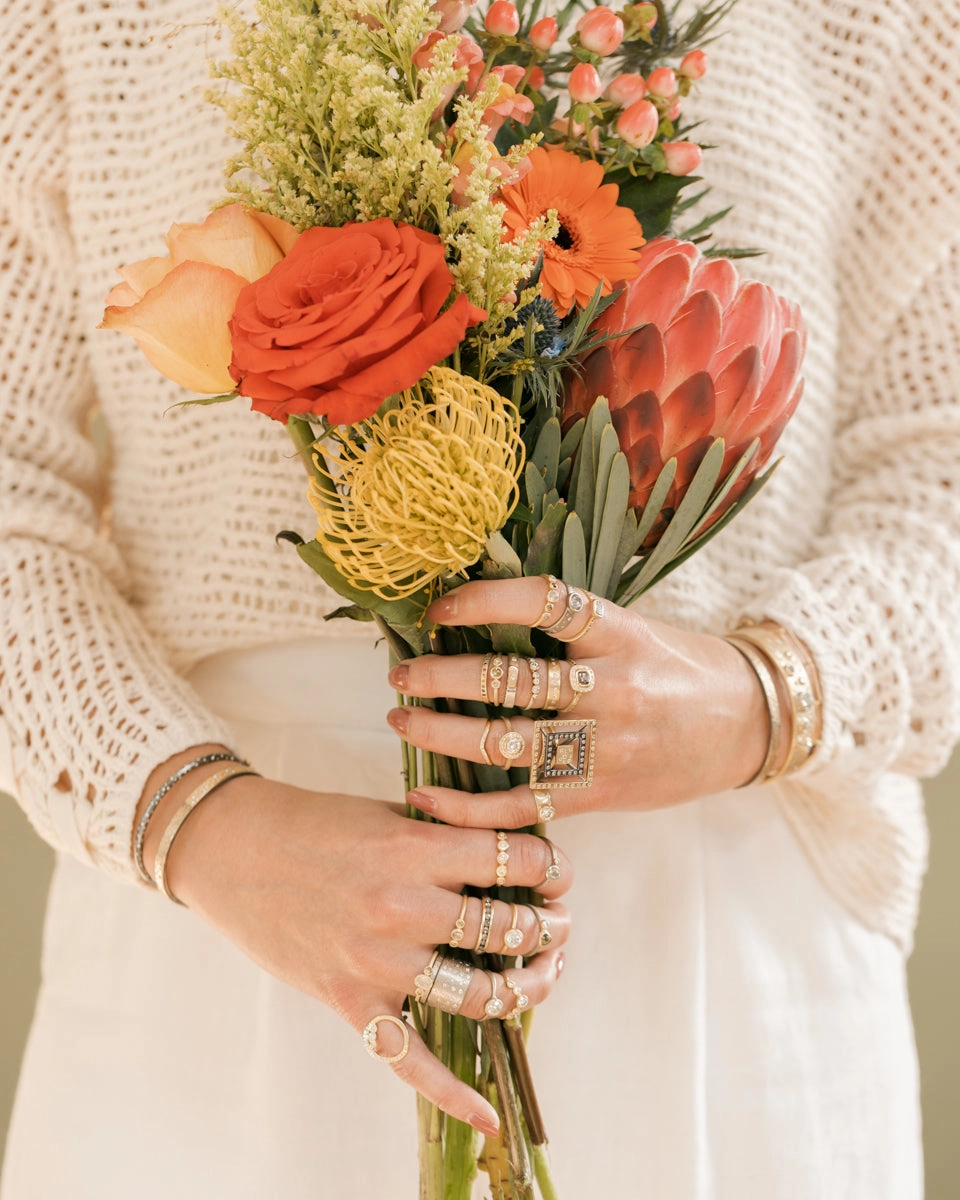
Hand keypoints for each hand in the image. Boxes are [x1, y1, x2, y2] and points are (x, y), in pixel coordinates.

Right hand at [136, 754, 570, 1136]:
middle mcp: (400, 907)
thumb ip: (445, 832)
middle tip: (558, 921)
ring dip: (528, 986)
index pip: (514, 859)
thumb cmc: (313, 823)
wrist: (232, 849)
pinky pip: (408, 1061)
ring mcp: (376, 961)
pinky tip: (490, 1113)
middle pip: (506, 926)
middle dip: (549, 924)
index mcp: (413, 849)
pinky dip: (453, 1095)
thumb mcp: (385, 813)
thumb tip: (510, 848)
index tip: (557, 870)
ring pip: (480, 992)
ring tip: (546, 970)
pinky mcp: (351, 1001)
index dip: (551, 863)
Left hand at [386, 576, 769, 826]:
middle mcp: (610, 686)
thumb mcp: (632, 626)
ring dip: (439, 732)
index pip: (544, 603)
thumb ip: (568, 624)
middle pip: (509, 679)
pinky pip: (520, 806)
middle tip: (400, 673)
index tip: (438, 608)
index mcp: (617, 632)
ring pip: (504, 743)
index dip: (483, 600)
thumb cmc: (679, 666)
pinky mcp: (599, 794)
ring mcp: (605, 746)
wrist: (747, 723)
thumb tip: (481, 604)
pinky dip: (466, 806)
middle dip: (440, 677)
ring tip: (400, 719)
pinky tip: (425, 794)